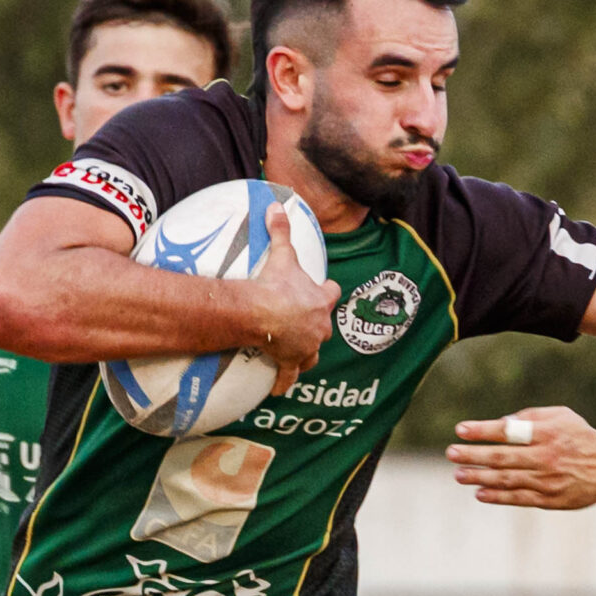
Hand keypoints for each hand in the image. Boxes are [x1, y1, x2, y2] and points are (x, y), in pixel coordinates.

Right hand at [246, 204, 338, 390]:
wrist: (264, 313)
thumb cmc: (276, 285)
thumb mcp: (281, 254)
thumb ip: (280, 230)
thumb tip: (276, 204)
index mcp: (320, 300)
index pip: (331, 294)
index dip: (326, 292)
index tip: (322, 291)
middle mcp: (319, 326)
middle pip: (324, 326)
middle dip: (316, 324)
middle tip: (302, 321)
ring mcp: (307, 346)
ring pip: (312, 353)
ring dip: (306, 352)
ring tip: (297, 352)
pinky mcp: (291, 361)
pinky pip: (289, 376)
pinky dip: (284, 383)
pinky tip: (279, 391)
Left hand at [446, 406, 595, 509]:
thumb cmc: (580, 437)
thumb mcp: (562, 416)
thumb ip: (531, 416)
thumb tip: (501, 423)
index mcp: (548, 433)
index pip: (509, 431)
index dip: (483, 430)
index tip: (460, 430)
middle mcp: (546, 457)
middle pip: (503, 457)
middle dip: (474, 455)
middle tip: (451, 454)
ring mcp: (547, 481)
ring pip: (507, 480)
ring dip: (480, 478)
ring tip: (459, 474)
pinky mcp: (549, 500)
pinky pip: (518, 498)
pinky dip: (498, 497)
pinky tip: (479, 493)